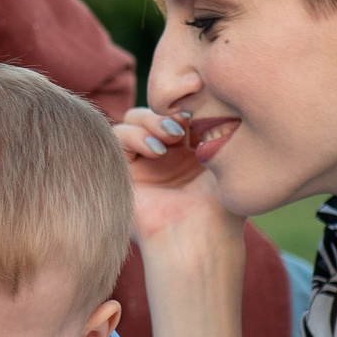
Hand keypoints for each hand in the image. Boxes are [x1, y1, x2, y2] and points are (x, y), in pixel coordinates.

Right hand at [114, 107, 237, 249]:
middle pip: (152, 111)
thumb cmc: (219, 205)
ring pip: (131, 120)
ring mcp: (140, 165)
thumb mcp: (222, 158)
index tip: (199, 108)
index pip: (177, 112)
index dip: (184, 105)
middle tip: (185, 124)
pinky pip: (114, 138)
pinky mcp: (119, 174)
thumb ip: (209, 126)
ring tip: (171, 137)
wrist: (199, 236)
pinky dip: (133, 135)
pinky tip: (157, 151)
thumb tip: (197, 99)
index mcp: (188, 152)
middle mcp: (163, 157)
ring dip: (150, 120)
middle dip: (167, 111)